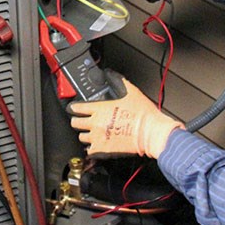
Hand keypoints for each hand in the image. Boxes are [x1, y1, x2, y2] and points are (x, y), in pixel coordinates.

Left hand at [68, 70, 183, 158]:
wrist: (151, 133)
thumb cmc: (143, 115)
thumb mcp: (131, 91)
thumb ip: (118, 80)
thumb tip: (110, 73)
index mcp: (99, 109)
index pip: (76, 108)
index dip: (73, 107)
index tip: (73, 109)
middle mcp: (95, 123)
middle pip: (75, 123)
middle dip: (77, 120)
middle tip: (82, 120)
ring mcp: (97, 138)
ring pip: (81, 137)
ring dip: (85, 134)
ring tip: (92, 133)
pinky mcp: (102, 150)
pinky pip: (89, 151)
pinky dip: (91, 148)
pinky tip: (96, 145)